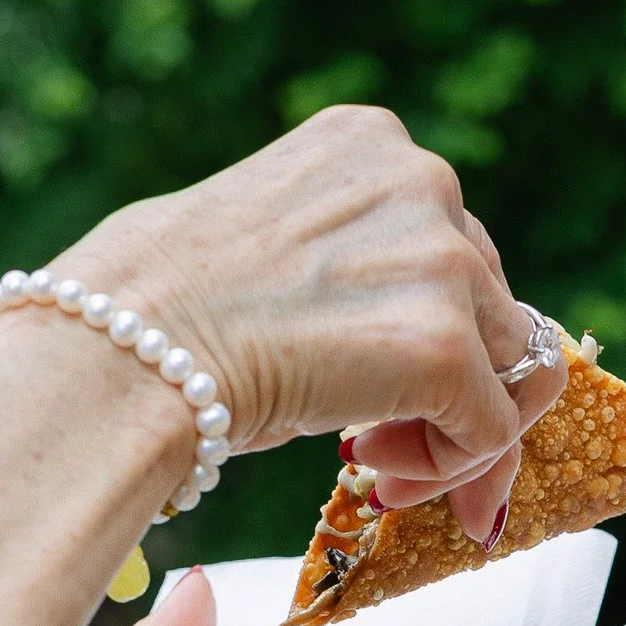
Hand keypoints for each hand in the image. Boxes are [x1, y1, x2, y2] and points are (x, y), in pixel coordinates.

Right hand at [54, 107, 567, 545]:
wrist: (119, 353)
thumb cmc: (150, 311)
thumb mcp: (262, 240)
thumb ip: (339, 257)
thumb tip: (374, 324)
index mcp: (371, 144)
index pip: (449, 242)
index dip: (424, 325)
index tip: (375, 382)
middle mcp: (423, 182)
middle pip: (489, 306)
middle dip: (443, 386)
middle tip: (376, 448)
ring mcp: (441, 262)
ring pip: (506, 370)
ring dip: (452, 432)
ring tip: (380, 471)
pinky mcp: (443, 348)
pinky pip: (493, 428)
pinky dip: (454, 470)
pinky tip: (381, 480)